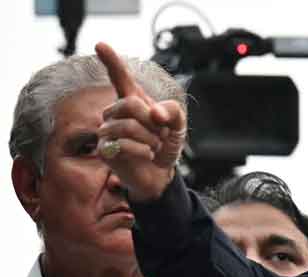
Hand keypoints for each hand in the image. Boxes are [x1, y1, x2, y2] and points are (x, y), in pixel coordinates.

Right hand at [94, 42, 186, 201]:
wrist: (161, 171)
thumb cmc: (165, 143)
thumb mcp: (178, 124)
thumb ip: (173, 111)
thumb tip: (155, 113)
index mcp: (133, 100)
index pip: (120, 77)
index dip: (111, 61)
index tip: (101, 45)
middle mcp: (115, 112)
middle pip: (129, 104)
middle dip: (152, 121)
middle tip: (161, 134)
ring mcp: (107, 130)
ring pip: (127, 126)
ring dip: (150, 138)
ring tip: (155, 146)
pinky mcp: (105, 150)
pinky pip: (122, 145)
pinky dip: (142, 151)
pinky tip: (148, 155)